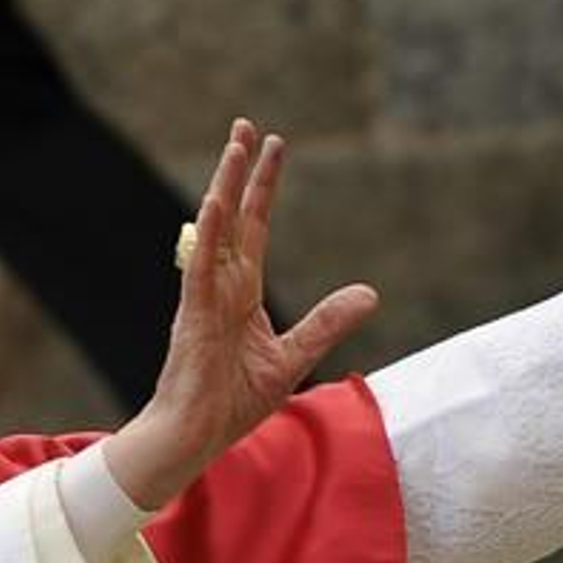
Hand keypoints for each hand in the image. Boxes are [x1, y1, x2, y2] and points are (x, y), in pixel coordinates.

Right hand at [105, 119, 379, 508]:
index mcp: (241, 293)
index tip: (273, 148)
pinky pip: (199, 268)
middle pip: (234, 217)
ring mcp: (205, 298)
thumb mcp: (293, 358)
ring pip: (216, 230)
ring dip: (225, 187)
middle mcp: (221, 286)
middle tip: (248, 125)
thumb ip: (327, 322)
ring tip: (236, 146)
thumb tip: (369, 293)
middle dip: (241, 170)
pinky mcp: (193, 316)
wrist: (195, 437)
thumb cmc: (231, 402)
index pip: (255, 229)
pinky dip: (208, 235)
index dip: (264, 188)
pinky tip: (215, 203)